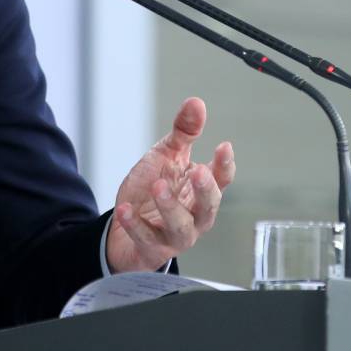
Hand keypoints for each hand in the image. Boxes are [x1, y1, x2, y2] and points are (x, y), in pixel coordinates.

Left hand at [106, 97, 234, 272]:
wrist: (127, 221)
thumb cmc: (154, 188)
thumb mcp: (167, 155)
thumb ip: (184, 132)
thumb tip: (196, 102)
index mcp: (201, 191)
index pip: (222, 179)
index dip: (224, 165)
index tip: (224, 146)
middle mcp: (195, 216)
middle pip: (208, 207)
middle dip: (205, 190)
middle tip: (198, 172)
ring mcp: (174, 235)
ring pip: (181, 228)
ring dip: (171, 208)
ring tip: (159, 187)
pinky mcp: (151, 248)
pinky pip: (146, 239)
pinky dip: (135, 225)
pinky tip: (125, 210)